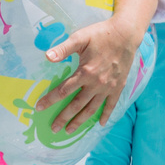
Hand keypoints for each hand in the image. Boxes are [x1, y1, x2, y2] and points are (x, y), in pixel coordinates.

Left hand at [42, 18, 143, 132]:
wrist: (126, 34)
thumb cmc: (101, 34)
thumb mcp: (80, 38)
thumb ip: (63, 48)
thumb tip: (47, 56)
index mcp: (85, 72)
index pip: (63, 91)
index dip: (50, 100)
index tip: (39, 108)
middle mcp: (96, 84)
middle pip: (76, 105)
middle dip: (63, 118)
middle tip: (53, 129)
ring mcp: (108, 87)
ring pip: (92, 109)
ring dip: (80, 121)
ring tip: (69, 131)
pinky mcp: (118, 87)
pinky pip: (111, 105)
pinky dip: (106, 115)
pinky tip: (101, 124)